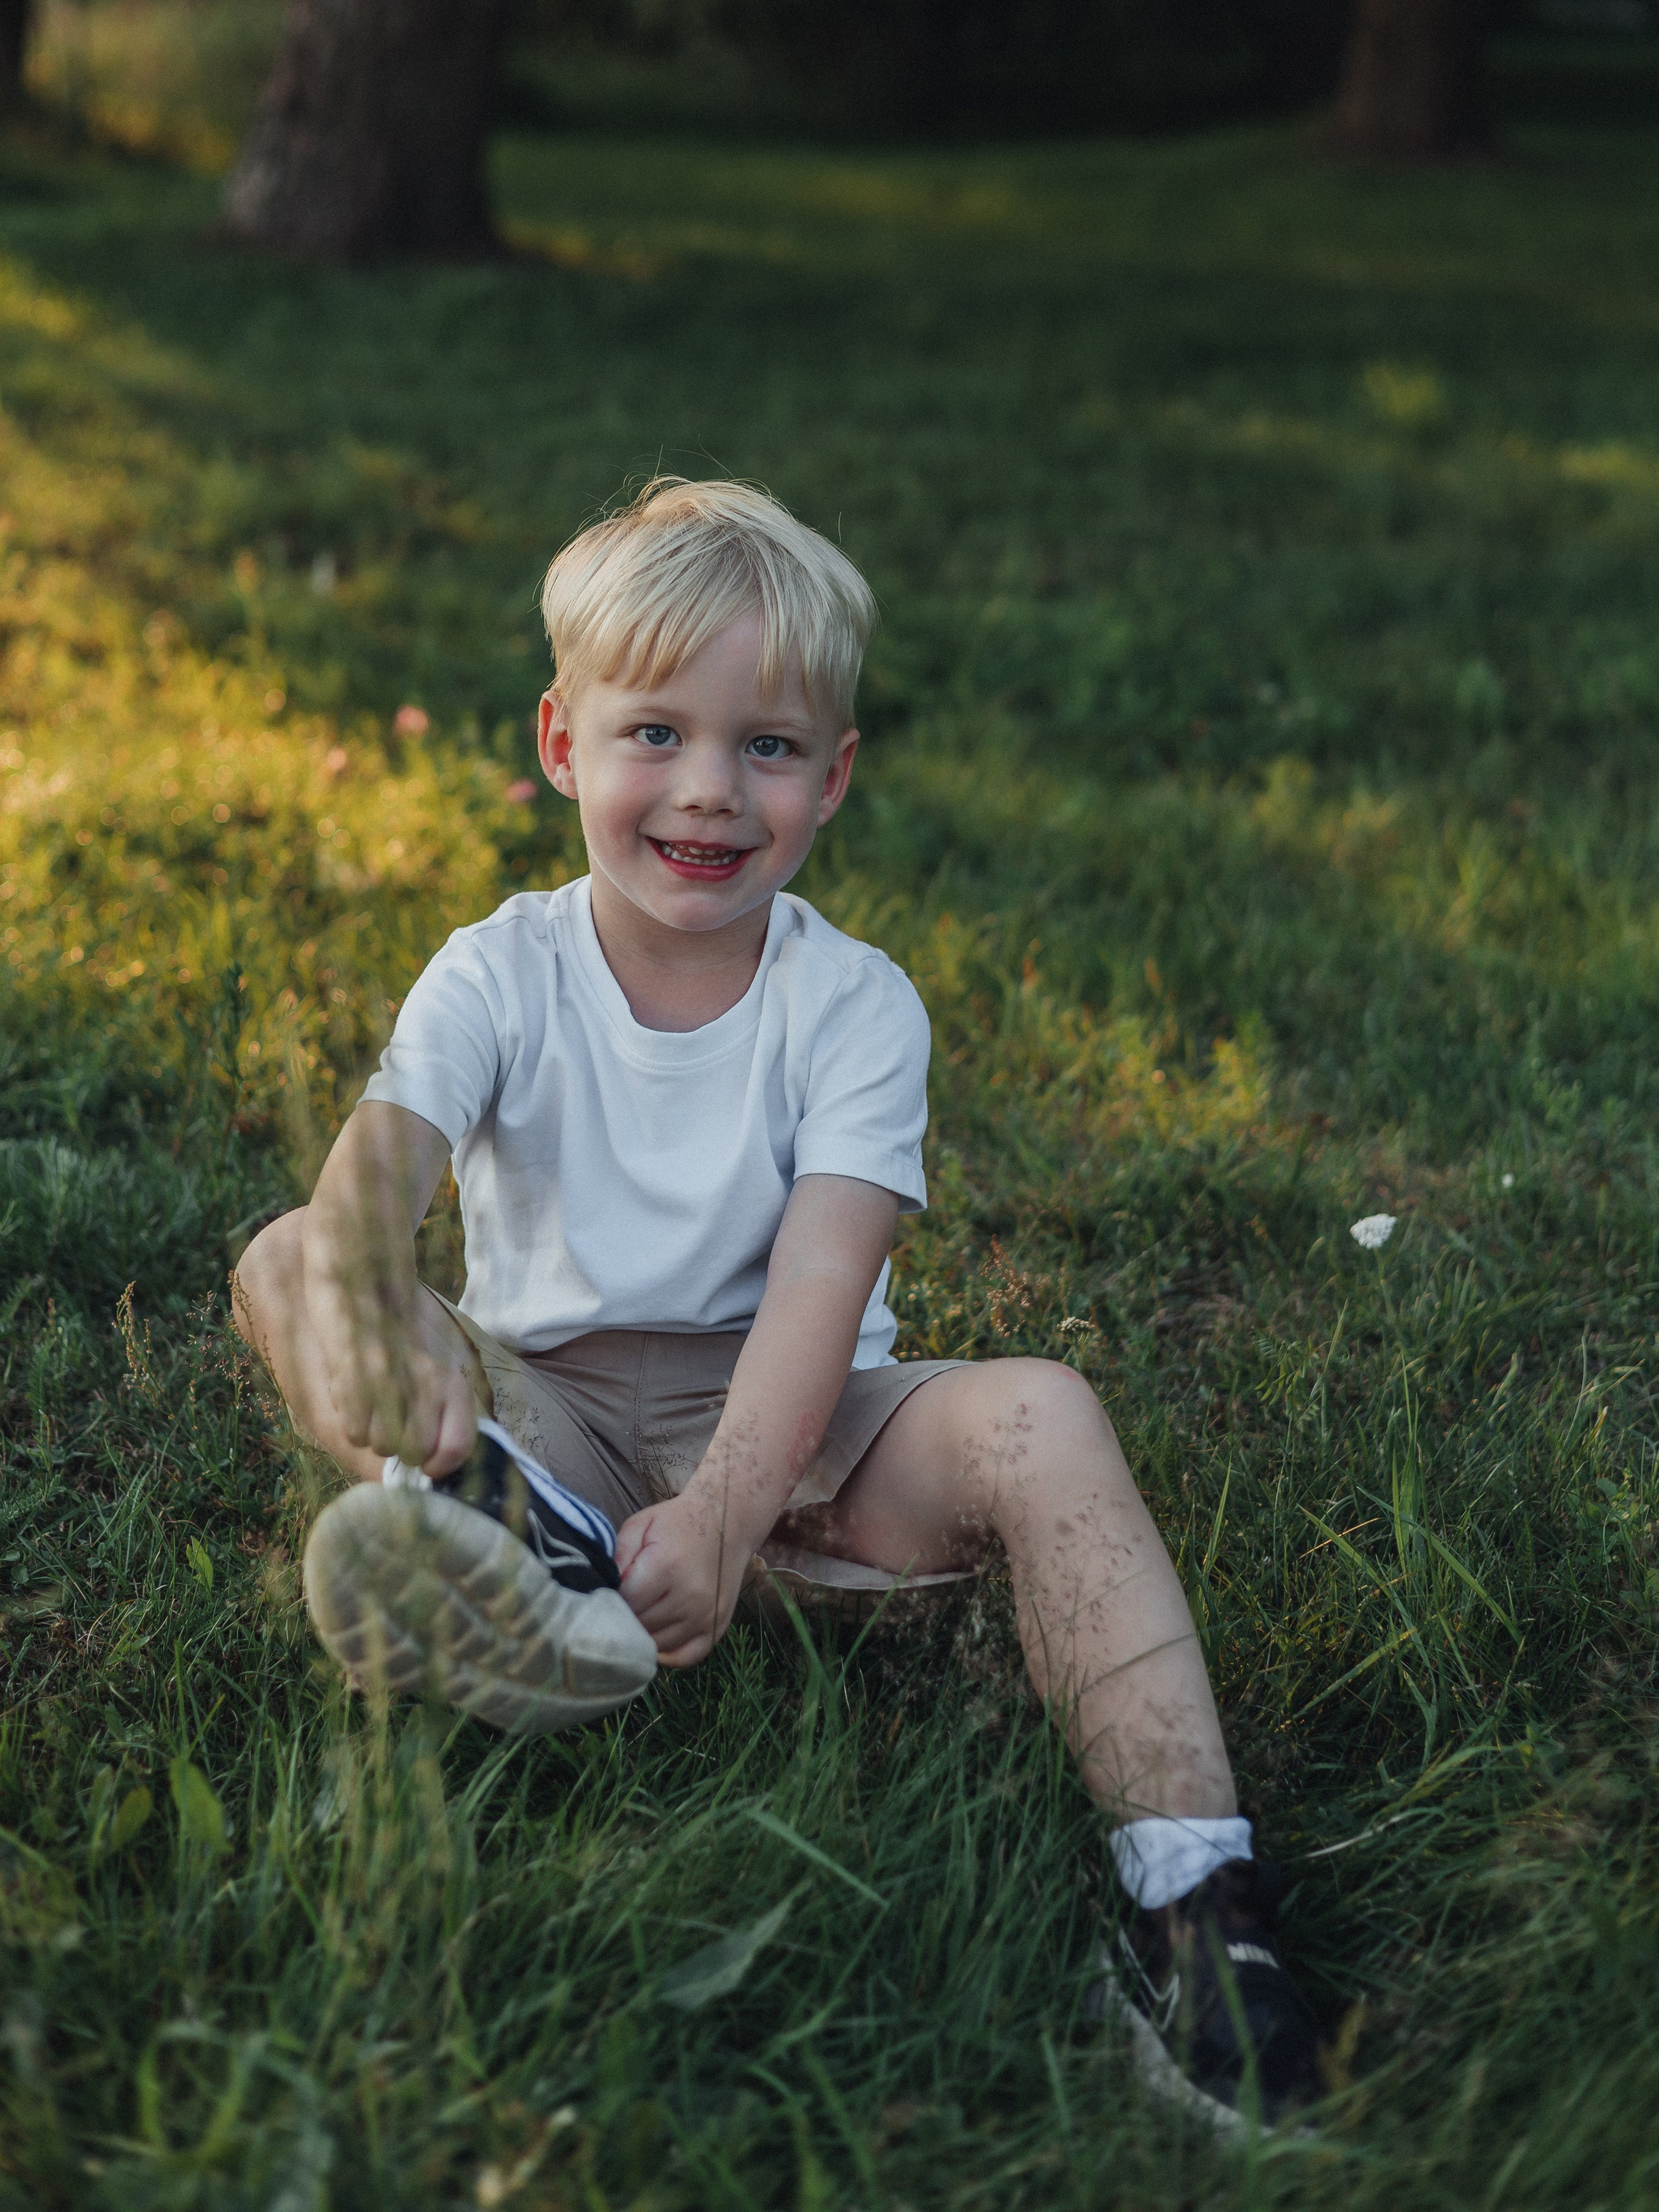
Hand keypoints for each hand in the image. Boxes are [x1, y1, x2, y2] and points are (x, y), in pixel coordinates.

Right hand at [308, 1269, 477, 1475]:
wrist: (370, 1291)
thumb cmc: (408, 1338)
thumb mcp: (442, 1370)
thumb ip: (447, 1414)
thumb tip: (438, 1465)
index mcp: (453, 1384)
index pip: (456, 1448)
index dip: (440, 1466)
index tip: (430, 1464)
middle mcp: (426, 1387)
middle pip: (414, 1455)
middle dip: (402, 1448)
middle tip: (396, 1422)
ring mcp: (389, 1386)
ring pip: (381, 1447)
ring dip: (375, 1434)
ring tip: (376, 1403)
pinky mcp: (354, 1383)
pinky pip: (354, 1434)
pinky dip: (353, 1422)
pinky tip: (357, 1397)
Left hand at [614, 1491, 751, 1667]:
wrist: (728, 1522)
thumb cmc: (677, 1523)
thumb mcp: (641, 1524)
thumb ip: (618, 1554)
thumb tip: (603, 1587)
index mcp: (667, 1567)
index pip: (625, 1602)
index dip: (610, 1598)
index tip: (608, 1590)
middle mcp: (690, 1596)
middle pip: (640, 1626)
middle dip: (624, 1617)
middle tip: (622, 1603)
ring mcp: (705, 1616)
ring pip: (658, 1645)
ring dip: (643, 1635)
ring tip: (638, 1614)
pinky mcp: (717, 1627)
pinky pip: (686, 1657)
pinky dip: (667, 1654)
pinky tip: (656, 1637)